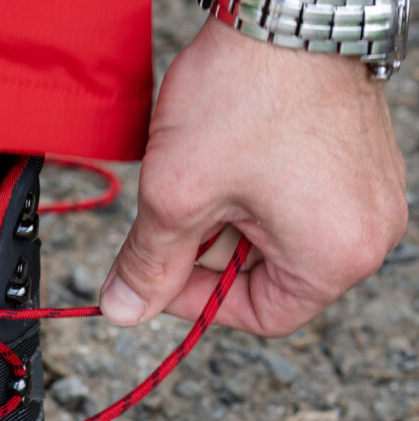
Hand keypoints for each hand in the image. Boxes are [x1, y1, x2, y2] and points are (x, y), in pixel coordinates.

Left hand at [99, 17, 407, 337]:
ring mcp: (365, 193)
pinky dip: (248, 194)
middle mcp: (368, 231)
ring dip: (223, 221)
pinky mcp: (354, 160)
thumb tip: (124, 310)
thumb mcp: (177, 197)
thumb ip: (148, 265)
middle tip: (171, 217)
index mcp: (336, 256)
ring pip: (271, 239)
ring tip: (199, 176)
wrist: (288, 3)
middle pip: (264, 279)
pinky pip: (292, 203)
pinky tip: (224, 161)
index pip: (257, 317)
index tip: (158, 278)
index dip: (197, 303)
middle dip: (206, 254)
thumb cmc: (248, 91)